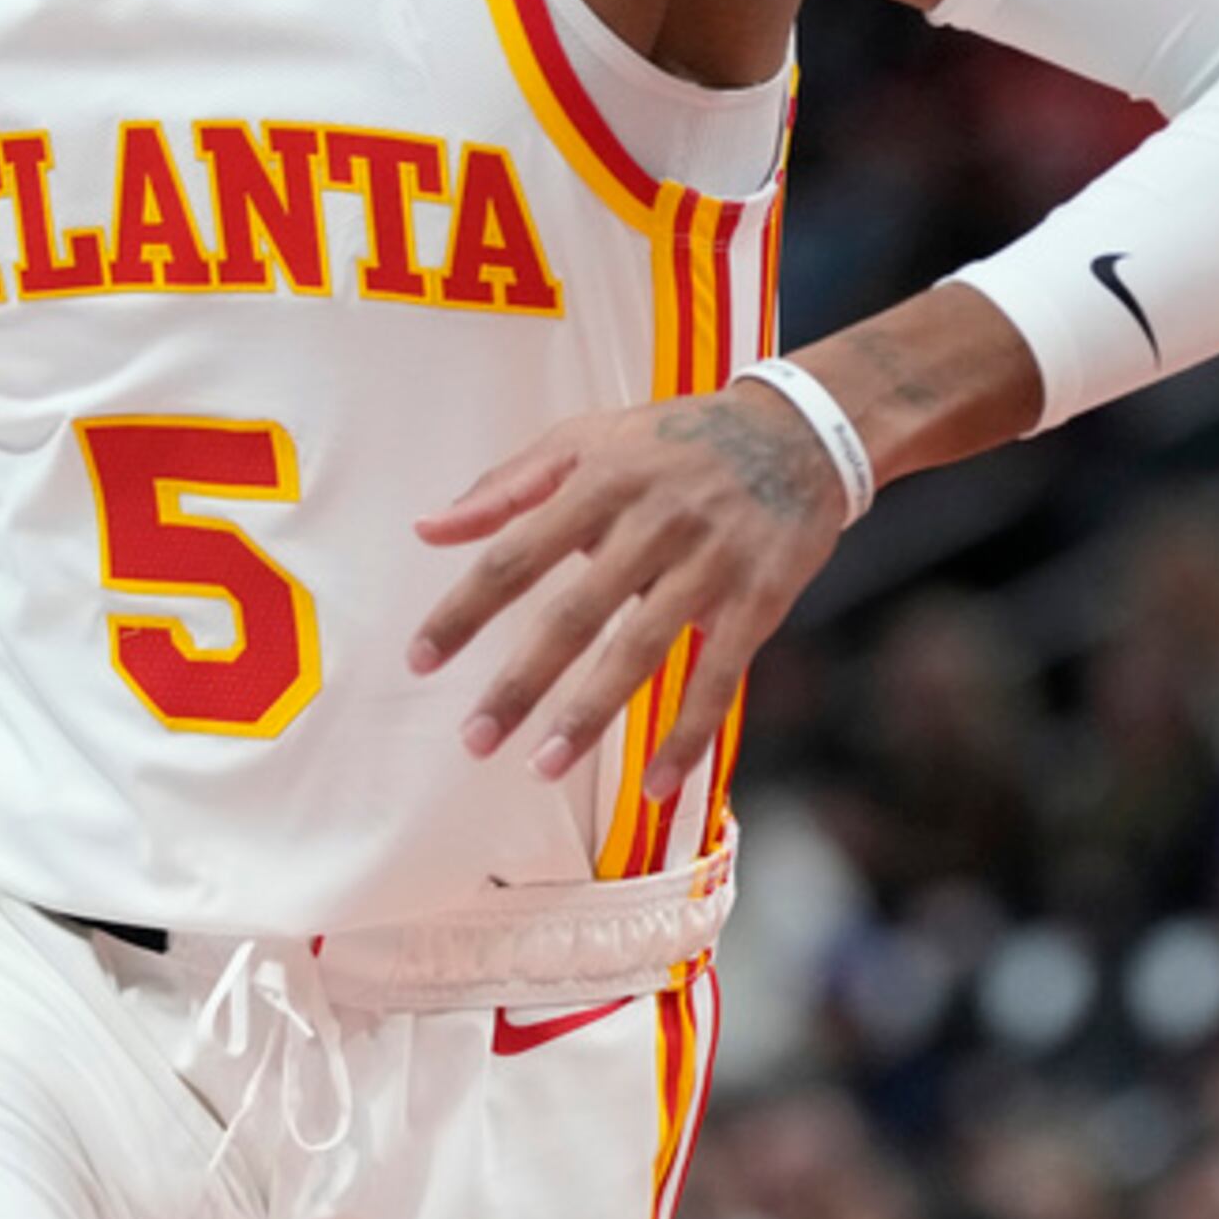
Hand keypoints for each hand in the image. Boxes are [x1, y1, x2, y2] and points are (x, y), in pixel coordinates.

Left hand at [408, 380, 849, 799]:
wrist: (799, 433)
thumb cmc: (672, 440)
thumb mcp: (586, 439)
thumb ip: (505, 487)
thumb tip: (428, 529)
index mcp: (599, 481)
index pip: (516, 554)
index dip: (466, 609)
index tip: (420, 659)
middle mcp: (651, 523)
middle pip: (574, 614)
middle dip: (521, 682)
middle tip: (474, 738)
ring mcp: (708, 564)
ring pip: (640, 651)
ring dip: (590, 716)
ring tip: (542, 767)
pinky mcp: (758, 601)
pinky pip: (720, 678)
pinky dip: (688, 734)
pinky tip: (655, 784)